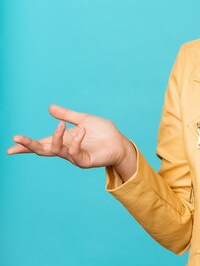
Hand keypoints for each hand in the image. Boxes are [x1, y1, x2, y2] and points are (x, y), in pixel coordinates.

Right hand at [6, 104, 133, 169]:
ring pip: (56, 151)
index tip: (10, 147)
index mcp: (63, 140)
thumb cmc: (103, 132)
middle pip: (42, 150)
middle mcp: (65, 149)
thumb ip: (67, 115)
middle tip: (17, 139)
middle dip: (29, 145)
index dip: (26, 145)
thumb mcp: (83, 119)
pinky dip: (76, 141)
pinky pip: (74, 153)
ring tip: (61, 125)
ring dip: (56, 137)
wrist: (119, 142)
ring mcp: (74, 157)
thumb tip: (50, 107)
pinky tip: (82, 131)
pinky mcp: (84, 161)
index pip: (41, 143)